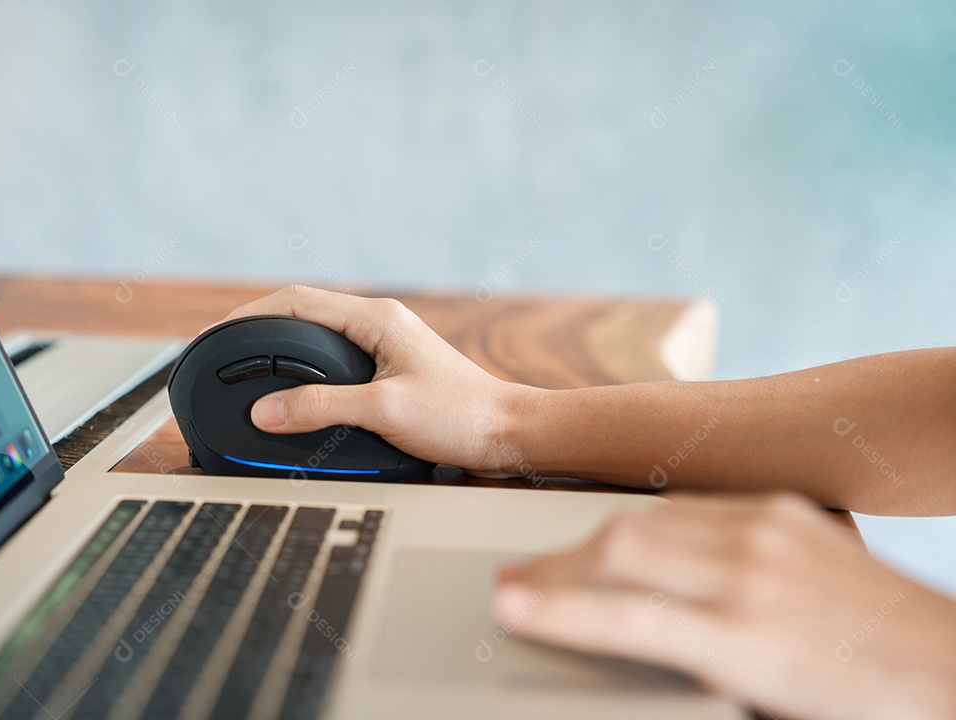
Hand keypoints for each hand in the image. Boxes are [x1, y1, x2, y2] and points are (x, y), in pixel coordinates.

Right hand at [216, 285, 534, 475]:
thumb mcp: (383, 410)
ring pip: (319, 337)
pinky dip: (307, 371)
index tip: (219, 335)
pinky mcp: (391, 368)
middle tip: (226, 354)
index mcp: (376, 318)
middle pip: (304, 314)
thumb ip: (320, 408)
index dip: (251, 315)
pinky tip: (295, 389)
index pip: (298, 301)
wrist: (508, 435)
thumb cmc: (460, 416)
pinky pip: (336, 359)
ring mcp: (386, 345)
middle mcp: (380, 324)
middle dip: (261, 330)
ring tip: (251, 369)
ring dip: (285, 350)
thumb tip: (265, 411)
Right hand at [492, 493, 955, 719]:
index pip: (621, 615)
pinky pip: (689, 506)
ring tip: (555, 561)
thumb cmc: (856, 702)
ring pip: (647, 519)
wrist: (943, 661)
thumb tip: (619, 639)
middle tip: (515, 582)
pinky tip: (623, 539)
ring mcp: (767, 530)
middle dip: (555, 567)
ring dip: (590, 541)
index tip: (507, 605)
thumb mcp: (759, 702)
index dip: (554, 609)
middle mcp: (751, 572)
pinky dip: (643, 523)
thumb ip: (683, 667)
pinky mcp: (782, 510)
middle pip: (621, 550)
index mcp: (744, 639)